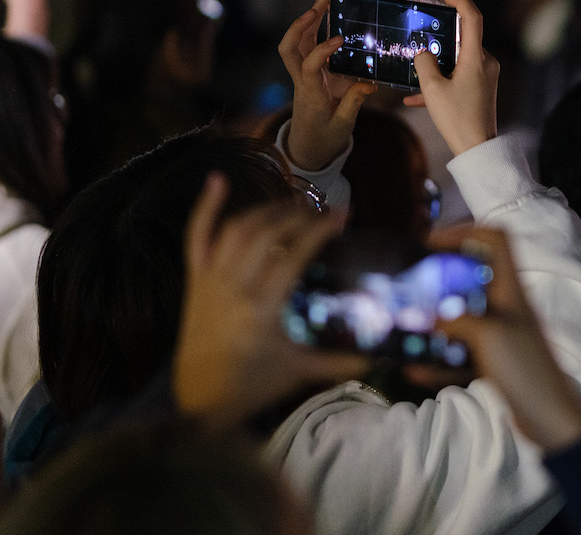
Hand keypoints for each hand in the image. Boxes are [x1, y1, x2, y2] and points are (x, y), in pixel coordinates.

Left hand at [172, 174, 370, 427]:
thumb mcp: (300, 372)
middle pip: (267, 234)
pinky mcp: (194, 281)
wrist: (196, 401)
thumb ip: (343, 362)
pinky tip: (216, 180)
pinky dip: (204, 207)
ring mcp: (210, 280)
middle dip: (298, 215)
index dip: (321, 229)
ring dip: (267, 210)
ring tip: (293, 205)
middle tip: (323, 212)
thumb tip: (385, 353)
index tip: (344, 215)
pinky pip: (195, 237)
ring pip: (237, 229)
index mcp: (260, 309)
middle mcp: (232, 287)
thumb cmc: (251, 386)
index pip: (294, 255)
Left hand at [277, 0, 374, 170]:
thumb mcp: (343, 126)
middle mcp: (302, 80)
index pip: (308, 66)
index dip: (321, 51)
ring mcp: (303, 74)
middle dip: (301, 24)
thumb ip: (354, 103)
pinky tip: (330, 15)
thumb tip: (370, 83)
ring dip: (309, 20)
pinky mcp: (310, 72)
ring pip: (297, 42)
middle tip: (321, 4)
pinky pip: (308, 47)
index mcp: (310, 93)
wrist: (307, 148)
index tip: (340, 39)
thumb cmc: (324, 138)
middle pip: (290, 48)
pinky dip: (316, 29)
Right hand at [403, 0, 498, 156]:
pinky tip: (416, 99)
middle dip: (440, 43)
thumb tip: (424, 54)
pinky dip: (441, 83)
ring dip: (436, 68)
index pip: (473, 17)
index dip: (460, 1)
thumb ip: (424, 64)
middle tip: (421, 46)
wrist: (477, 150)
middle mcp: (486, 63)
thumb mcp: (432, 89)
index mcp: (477, 58)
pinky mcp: (482, 89)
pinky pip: (459, 78)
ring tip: (416, 80)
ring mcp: (486, 76)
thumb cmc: (457, 119)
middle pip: (462, 40)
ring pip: (458, 61)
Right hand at [415, 226, 580, 453]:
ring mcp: (500, 334)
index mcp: (511, 289)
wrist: (551, 419)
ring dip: (436, 318)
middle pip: (474, 275)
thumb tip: (423, 315)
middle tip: (411, 283)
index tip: (430, 243)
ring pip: (463, 314)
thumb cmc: (525, 368)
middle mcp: (506, 305)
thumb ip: (455, 318)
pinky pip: (461, 352)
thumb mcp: (489, 334)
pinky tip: (414, 370)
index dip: (465, 233)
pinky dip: (439, 359)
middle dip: (441, 276)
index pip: (495, 240)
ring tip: (406, 324)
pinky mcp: (494, 361)